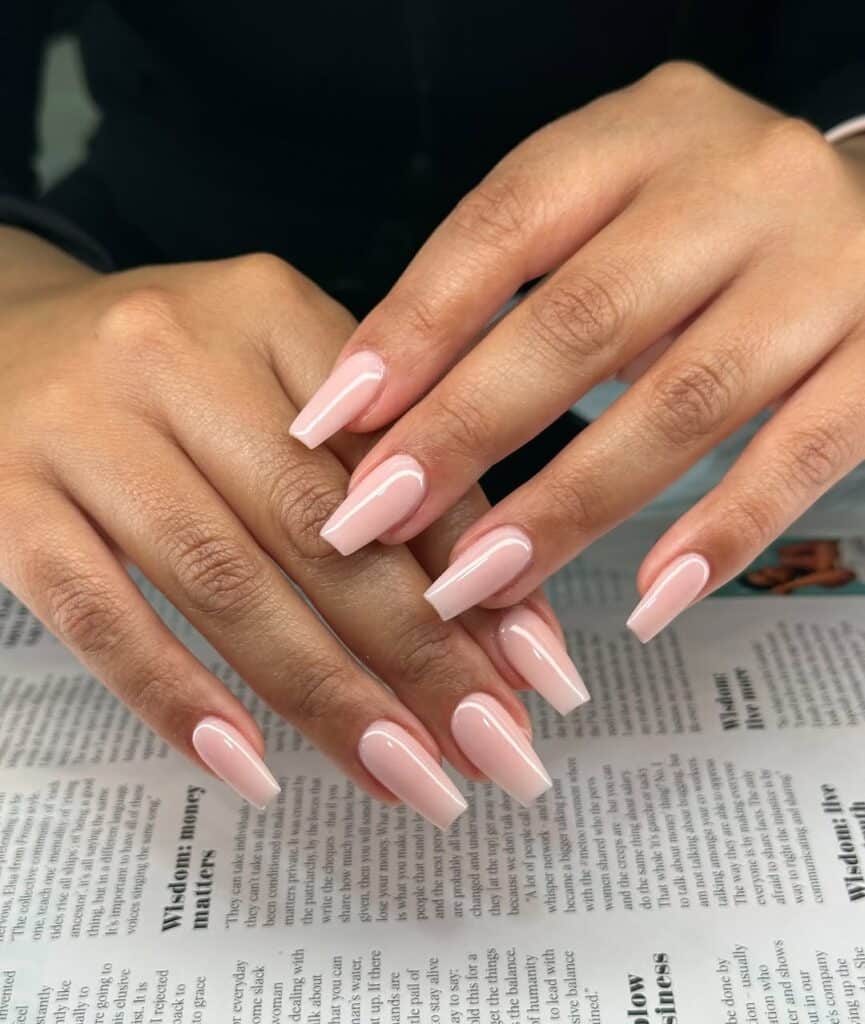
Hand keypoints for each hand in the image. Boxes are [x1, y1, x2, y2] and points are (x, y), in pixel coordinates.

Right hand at [0, 230, 574, 823]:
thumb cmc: (168, 377)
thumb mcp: (273, 374)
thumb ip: (369, 466)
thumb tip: (486, 606)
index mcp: (269, 309)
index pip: (394, 454)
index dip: (473, 569)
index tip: (537, 669)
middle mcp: (175, 355)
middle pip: (319, 526)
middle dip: (420, 653)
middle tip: (496, 748)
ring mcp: (82, 428)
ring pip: (222, 579)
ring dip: (326, 693)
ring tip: (408, 776)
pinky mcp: (7, 499)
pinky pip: (97, 615)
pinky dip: (177, 697)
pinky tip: (252, 767)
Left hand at [294, 62, 864, 637]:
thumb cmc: (703, 217)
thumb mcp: (608, 202)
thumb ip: (514, 277)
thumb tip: (383, 401)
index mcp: (643, 134)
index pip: (504, 225)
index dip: (412, 328)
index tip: (334, 421)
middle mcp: (738, 186)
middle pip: (583, 319)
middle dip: (467, 432)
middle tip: (376, 520)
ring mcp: (824, 270)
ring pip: (685, 401)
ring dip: (570, 505)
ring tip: (480, 583)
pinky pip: (803, 455)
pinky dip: (720, 532)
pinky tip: (649, 600)